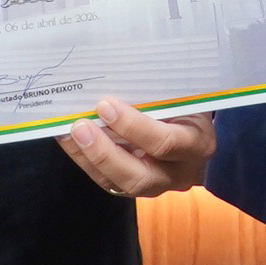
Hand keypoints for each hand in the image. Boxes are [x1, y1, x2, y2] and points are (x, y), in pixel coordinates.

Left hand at [63, 99, 215, 197]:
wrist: (197, 131)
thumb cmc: (188, 104)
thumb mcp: (184, 95)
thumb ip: (159, 93)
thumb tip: (115, 76)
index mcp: (197, 144)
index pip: (166, 143)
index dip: (134, 127)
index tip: (106, 105)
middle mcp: (179, 173)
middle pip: (139, 177)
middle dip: (104, 153)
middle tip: (80, 126)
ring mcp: (156, 185)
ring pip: (119, 184)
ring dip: (89, 158)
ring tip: (68, 133)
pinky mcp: (134, 188)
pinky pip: (107, 181)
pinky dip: (85, 160)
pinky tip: (69, 139)